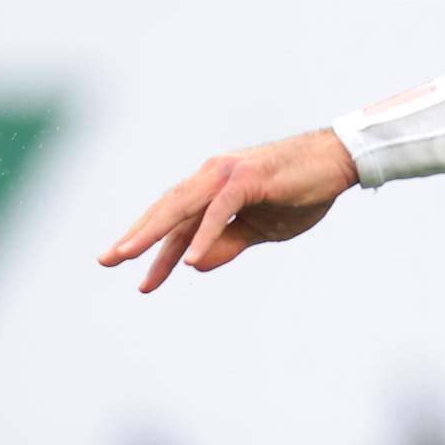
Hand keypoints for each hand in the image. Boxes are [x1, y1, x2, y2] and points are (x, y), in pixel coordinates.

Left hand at [98, 128, 359, 292]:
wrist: (338, 163)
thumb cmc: (303, 192)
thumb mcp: (261, 229)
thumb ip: (227, 243)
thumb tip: (195, 264)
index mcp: (215, 188)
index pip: (178, 222)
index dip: (157, 251)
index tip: (141, 282)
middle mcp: (214, 176)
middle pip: (168, 210)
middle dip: (136, 236)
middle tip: (106, 261)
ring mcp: (229, 174)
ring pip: (182, 206)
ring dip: (154, 231)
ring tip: (128, 256)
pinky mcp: (248, 178)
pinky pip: (218, 210)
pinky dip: (202, 234)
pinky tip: (189, 260)